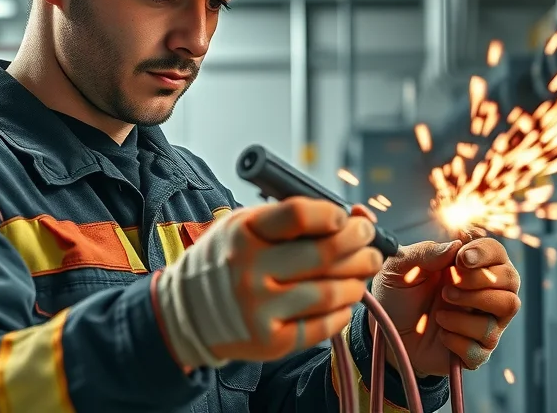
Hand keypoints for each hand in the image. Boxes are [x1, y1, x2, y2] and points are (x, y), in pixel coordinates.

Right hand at [155, 197, 383, 368]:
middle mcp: (249, 270)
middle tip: (369, 242)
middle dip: (360, 244)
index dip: (333, 215)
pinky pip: (322, 326)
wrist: (187, 312)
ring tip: (361, 272)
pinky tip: (344, 300)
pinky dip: (342, 312)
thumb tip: (355, 216)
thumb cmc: (228, 260)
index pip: (299, 216)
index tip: (345, 218)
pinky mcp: (270, 341)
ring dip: (357, 280)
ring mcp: (259, 309)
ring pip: (330, 292)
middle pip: (324, 254)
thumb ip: (293, 219)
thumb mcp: (246, 226)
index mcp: (243, 233)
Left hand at [370, 232, 520, 376]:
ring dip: (472, 305)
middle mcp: (483, 293)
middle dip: (480, 279)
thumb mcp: (400, 267)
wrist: (384, 332)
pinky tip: (440, 333)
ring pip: (507, 307)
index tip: (461, 258)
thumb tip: (455, 245)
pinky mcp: (476, 351)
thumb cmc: (397, 294)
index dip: (485, 252)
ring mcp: (482, 322)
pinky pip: (484, 345)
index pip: (497, 253)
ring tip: (441, 310)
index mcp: (468, 267)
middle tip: (448, 286)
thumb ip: (425, 252)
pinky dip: (458, 339)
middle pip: (511, 279)